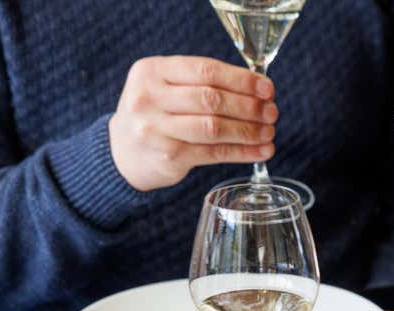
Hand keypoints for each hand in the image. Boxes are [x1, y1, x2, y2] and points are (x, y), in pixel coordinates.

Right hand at [108, 56, 278, 190]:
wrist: (122, 152)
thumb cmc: (156, 114)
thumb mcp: (165, 87)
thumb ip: (201, 82)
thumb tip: (258, 89)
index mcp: (152, 71)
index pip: (205, 70)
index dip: (241, 80)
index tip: (267, 88)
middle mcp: (149, 97)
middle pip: (211, 99)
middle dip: (249, 106)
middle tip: (272, 112)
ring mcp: (155, 129)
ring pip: (214, 128)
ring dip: (249, 131)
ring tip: (269, 132)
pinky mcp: (167, 157)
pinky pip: (214, 153)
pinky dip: (242, 152)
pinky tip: (261, 151)